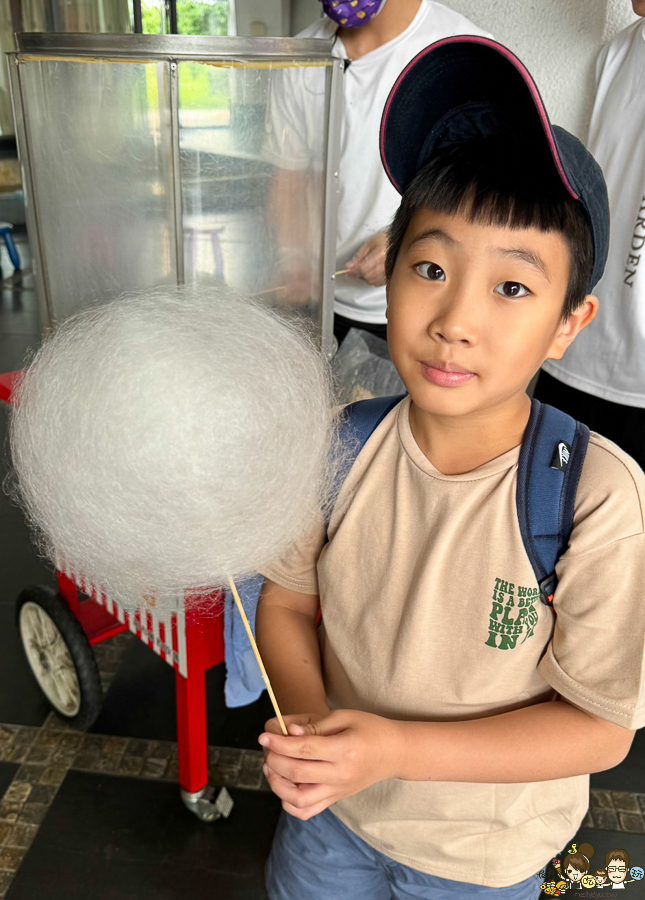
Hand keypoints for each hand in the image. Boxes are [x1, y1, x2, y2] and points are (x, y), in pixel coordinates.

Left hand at [259, 709, 399, 820]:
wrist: (393, 753)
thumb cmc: (369, 729)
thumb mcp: (344, 717)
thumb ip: (315, 726)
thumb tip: (289, 732)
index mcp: (344, 750)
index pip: (303, 749)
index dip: (279, 743)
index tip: (264, 736)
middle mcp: (340, 775)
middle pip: (297, 774)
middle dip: (274, 760)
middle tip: (267, 747)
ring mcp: (337, 791)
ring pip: (298, 799)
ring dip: (277, 784)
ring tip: (272, 767)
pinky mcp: (335, 799)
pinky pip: (307, 811)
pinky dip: (289, 803)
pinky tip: (284, 785)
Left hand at [346, 232, 387, 285]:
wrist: (398, 242)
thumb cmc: (384, 240)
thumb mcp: (369, 244)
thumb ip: (358, 256)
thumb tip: (348, 267)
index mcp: (380, 255)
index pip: (363, 268)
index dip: (353, 270)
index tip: (347, 269)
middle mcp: (386, 265)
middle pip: (367, 276)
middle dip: (358, 273)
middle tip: (356, 268)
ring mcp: (389, 272)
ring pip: (372, 281)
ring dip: (365, 277)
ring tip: (365, 268)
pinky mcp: (391, 276)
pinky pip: (378, 283)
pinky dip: (372, 279)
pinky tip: (372, 272)